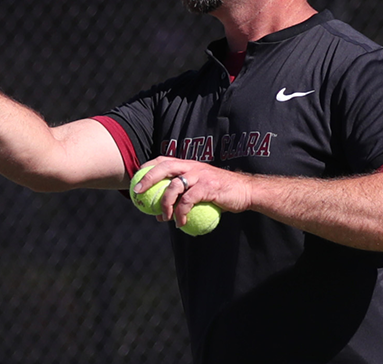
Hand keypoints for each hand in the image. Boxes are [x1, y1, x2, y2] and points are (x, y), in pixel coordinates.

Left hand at [132, 157, 253, 227]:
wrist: (246, 192)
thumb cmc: (222, 193)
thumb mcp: (200, 191)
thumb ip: (182, 199)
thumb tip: (160, 215)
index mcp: (189, 164)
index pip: (164, 160)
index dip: (149, 166)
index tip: (137, 177)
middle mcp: (193, 166)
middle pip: (165, 167)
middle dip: (149, 177)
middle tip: (139, 192)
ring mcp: (201, 176)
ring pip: (174, 186)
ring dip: (165, 203)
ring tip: (163, 218)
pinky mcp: (208, 187)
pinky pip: (188, 201)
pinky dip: (181, 213)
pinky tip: (180, 223)